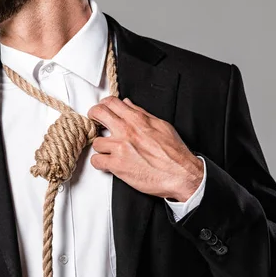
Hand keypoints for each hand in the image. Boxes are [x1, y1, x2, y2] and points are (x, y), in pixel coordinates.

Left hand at [87, 96, 203, 201]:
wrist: (181, 173)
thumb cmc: (174, 152)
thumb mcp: (161, 125)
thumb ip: (141, 114)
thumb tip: (128, 104)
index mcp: (137, 119)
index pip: (111, 102)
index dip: (103, 105)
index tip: (102, 111)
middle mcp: (126, 131)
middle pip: (98, 113)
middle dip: (94, 116)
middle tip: (96, 123)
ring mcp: (120, 148)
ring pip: (96, 142)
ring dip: (101, 147)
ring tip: (109, 151)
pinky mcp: (117, 165)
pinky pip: (96, 161)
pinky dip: (100, 163)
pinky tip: (108, 163)